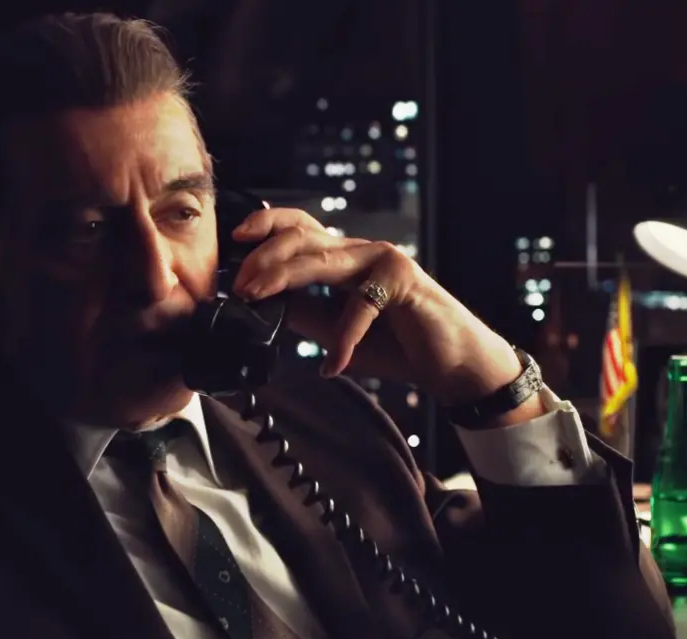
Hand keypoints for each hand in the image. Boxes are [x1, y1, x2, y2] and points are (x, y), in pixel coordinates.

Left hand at [230, 208, 545, 424]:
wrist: (452, 366)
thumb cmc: (398, 345)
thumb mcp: (337, 332)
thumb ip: (305, 314)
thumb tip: (264, 305)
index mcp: (346, 258)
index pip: (300, 227)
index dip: (265, 225)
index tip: (234, 240)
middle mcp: (362, 251)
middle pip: (303, 236)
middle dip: (263, 256)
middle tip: (239, 283)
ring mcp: (384, 261)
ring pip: (323, 259)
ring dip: (283, 278)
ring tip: (256, 297)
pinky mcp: (404, 282)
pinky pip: (360, 305)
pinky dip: (342, 338)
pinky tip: (331, 365)